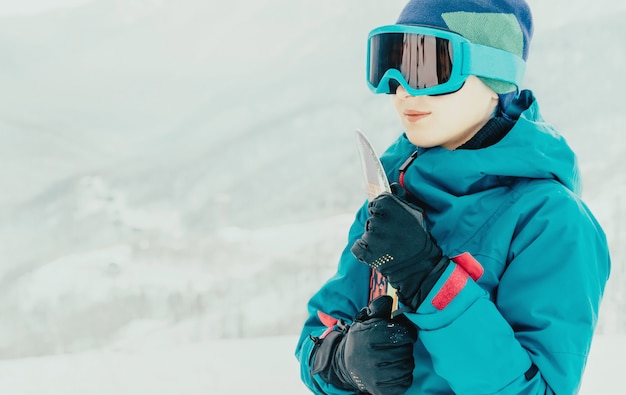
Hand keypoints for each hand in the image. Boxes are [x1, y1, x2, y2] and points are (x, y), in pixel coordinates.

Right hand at [311, 296, 416, 394]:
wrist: (347, 364)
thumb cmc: (362, 339)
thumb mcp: (366, 320)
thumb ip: (378, 308)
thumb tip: (388, 299)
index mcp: (368, 337)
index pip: (402, 334)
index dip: (407, 333)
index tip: (404, 334)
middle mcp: (370, 357)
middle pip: (406, 351)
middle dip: (405, 347)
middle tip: (398, 346)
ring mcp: (375, 376)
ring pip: (407, 366)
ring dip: (406, 361)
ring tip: (396, 357)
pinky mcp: (380, 390)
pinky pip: (405, 382)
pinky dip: (404, 376)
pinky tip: (395, 369)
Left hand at [351, 185, 449, 311]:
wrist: (420, 265)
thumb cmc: (418, 236)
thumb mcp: (415, 213)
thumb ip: (401, 197)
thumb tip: (391, 185)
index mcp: (390, 207)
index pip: (376, 203)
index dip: (382, 211)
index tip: (390, 219)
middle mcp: (380, 220)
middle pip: (371, 219)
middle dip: (379, 226)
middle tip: (393, 235)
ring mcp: (373, 237)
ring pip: (366, 233)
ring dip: (374, 239)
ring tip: (389, 246)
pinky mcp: (367, 253)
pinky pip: (358, 247)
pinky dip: (364, 250)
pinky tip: (377, 253)